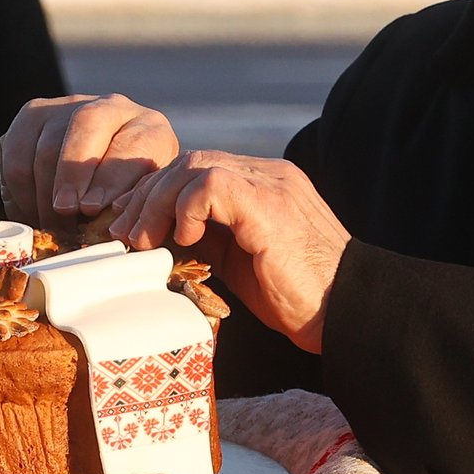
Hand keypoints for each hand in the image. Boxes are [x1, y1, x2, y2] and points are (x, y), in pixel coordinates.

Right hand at [0, 94, 179, 229]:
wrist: (103, 175)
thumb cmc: (127, 197)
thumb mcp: (142, 204)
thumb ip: (133, 210)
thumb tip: (110, 229)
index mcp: (149, 128)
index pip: (132, 142)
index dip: (110, 177)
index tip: (92, 208)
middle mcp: (111, 107)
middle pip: (85, 125)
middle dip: (71, 174)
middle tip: (64, 209)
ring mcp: (69, 107)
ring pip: (46, 142)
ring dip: (43, 190)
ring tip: (49, 222)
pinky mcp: (34, 115)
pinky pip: (16, 149)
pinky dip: (20, 186)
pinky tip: (31, 209)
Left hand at [108, 152, 348, 353]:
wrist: (348, 313)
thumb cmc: (299, 297)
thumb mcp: (241, 261)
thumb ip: (208, 237)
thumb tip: (159, 234)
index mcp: (262, 184)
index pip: (196, 167)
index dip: (156, 192)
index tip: (130, 224)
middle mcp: (267, 174)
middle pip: (189, 161)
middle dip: (147, 195)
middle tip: (124, 234)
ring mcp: (271, 183)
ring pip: (193, 165)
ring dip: (158, 203)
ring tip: (144, 240)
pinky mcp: (269, 203)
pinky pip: (211, 183)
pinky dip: (187, 208)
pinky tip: (186, 238)